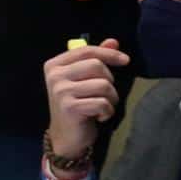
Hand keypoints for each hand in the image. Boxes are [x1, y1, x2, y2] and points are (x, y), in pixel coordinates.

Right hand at [42, 39, 127, 163]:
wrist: (65, 137)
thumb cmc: (76, 106)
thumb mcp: (84, 80)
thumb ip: (96, 59)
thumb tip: (113, 41)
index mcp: (55, 65)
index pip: (86, 51)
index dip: (108, 53)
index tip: (126, 60)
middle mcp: (55, 76)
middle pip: (96, 66)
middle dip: (109, 81)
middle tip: (105, 95)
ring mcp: (60, 92)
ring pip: (103, 84)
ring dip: (111, 98)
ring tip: (103, 107)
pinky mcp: (69, 107)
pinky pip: (101, 102)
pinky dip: (107, 111)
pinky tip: (99, 117)